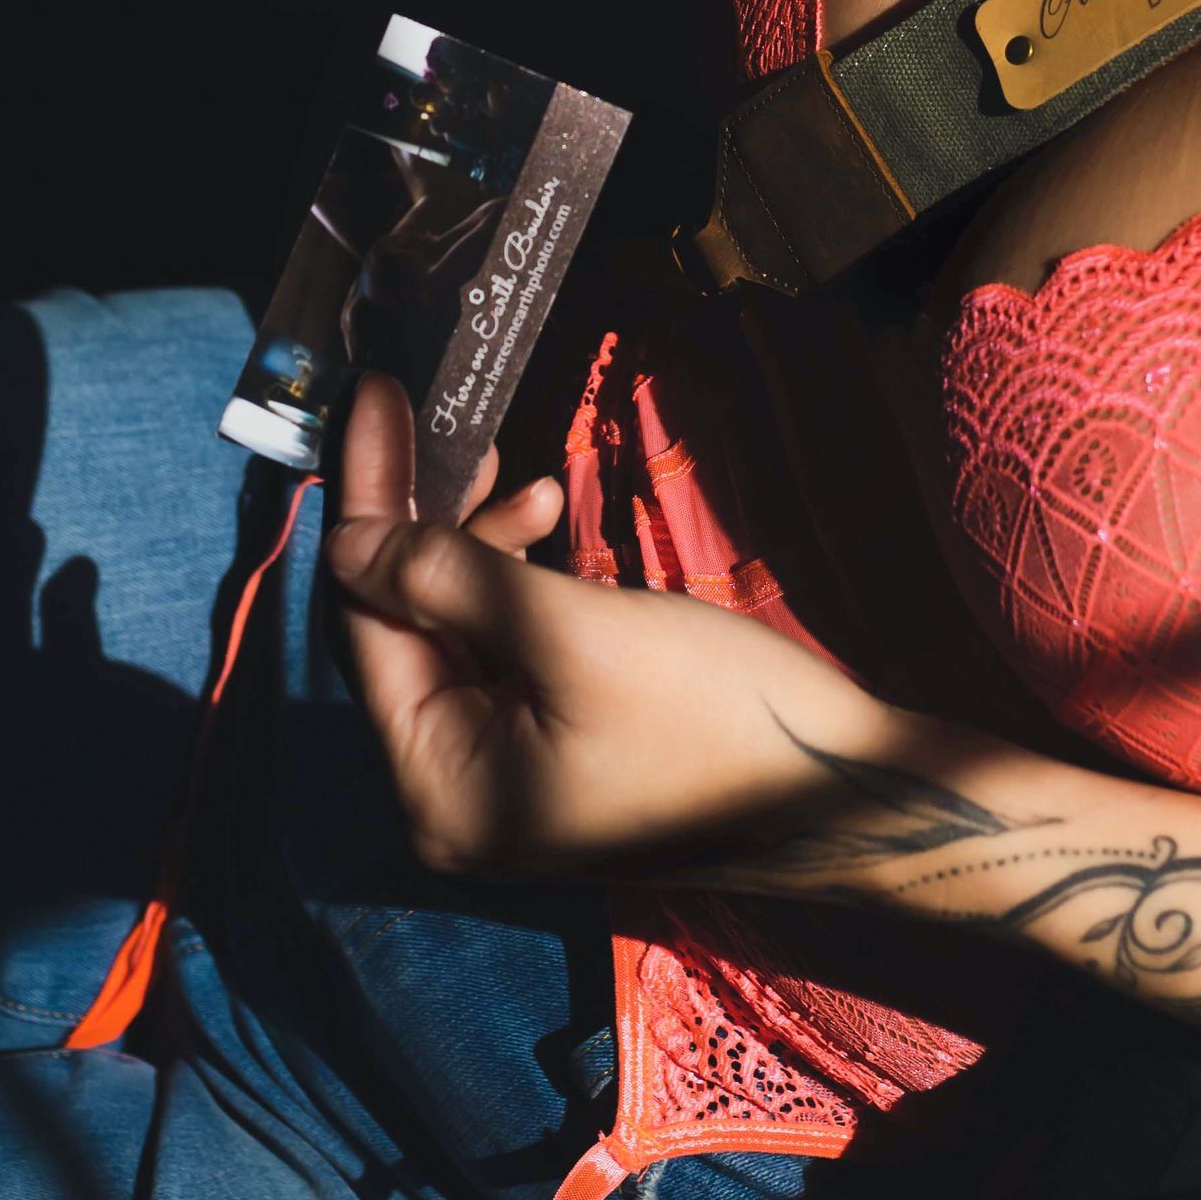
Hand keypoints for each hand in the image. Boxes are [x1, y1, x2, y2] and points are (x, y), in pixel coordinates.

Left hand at [325, 374, 861, 877]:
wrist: (854, 793)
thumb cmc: (715, 714)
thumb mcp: (572, 631)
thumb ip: (447, 578)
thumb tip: (346, 537)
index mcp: (439, 788)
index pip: (367, 624)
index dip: (368, 505)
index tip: (379, 401)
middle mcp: (452, 798)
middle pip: (403, 629)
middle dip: (430, 523)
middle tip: (461, 428)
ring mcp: (507, 784)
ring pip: (454, 636)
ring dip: (481, 549)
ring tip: (538, 484)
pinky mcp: (556, 758)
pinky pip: (502, 660)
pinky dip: (517, 592)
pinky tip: (550, 531)